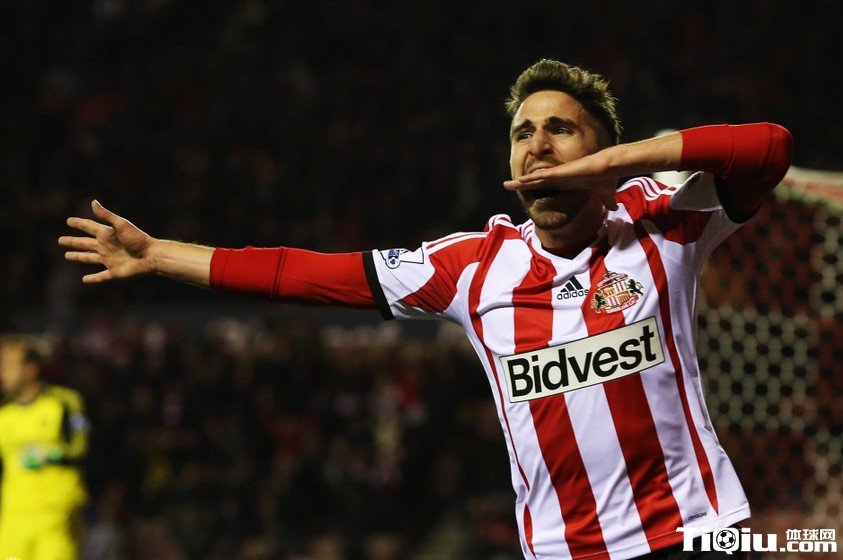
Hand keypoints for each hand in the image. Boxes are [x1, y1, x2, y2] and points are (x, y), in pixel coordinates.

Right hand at [59, 200, 155, 282]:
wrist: (151, 256)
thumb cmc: (137, 239)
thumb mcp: (121, 225)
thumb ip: (107, 215)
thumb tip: (93, 202)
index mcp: (107, 234)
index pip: (89, 227)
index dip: (79, 224)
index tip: (68, 221)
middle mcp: (106, 247)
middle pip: (85, 243)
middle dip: (73, 241)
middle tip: (60, 240)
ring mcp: (109, 260)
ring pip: (89, 258)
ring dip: (78, 256)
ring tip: (67, 256)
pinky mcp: (114, 272)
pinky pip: (101, 276)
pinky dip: (93, 279)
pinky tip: (84, 280)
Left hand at [503, 150, 619, 210]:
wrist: (609, 169)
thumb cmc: (606, 179)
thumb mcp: (605, 195)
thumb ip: (607, 202)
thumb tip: (614, 209)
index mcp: (565, 183)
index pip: (547, 186)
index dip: (536, 187)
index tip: (527, 189)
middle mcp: (559, 178)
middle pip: (535, 182)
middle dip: (522, 184)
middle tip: (508, 186)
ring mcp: (557, 175)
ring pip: (534, 179)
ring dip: (520, 183)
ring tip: (506, 185)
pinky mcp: (559, 173)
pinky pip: (540, 176)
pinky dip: (529, 179)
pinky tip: (518, 181)